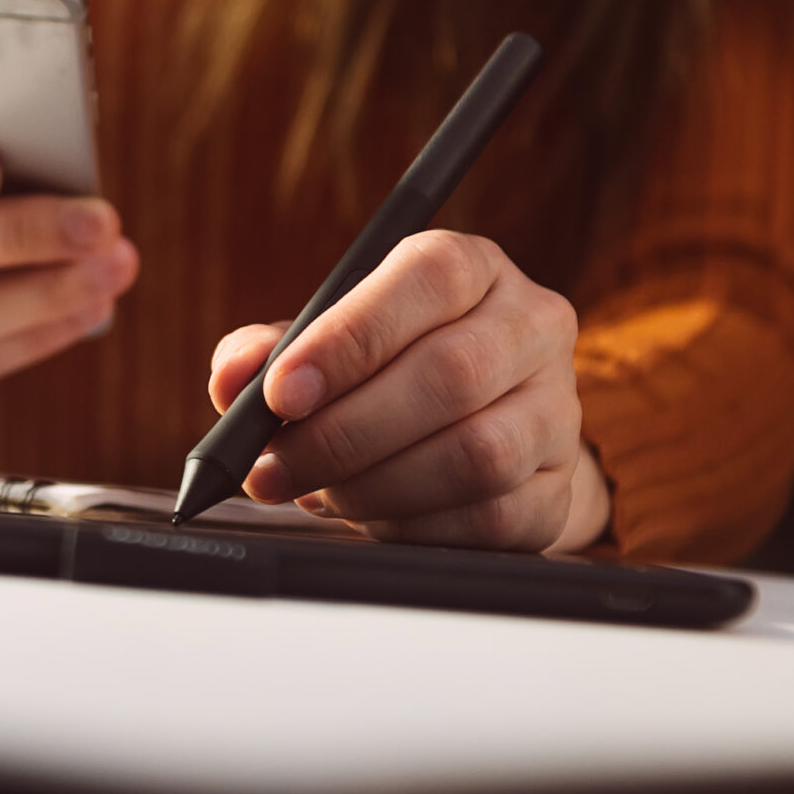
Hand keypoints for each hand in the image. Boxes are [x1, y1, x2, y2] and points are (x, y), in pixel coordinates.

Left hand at [205, 231, 609, 552]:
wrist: (477, 431)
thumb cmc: (389, 374)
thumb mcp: (327, 344)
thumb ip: (272, 352)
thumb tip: (234, 378)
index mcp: (473, 268)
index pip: (429, 278)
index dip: (351, 337)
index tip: (281, 393)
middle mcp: (532, 325)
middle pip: (450, 374)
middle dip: (343, 433)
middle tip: (274, 468)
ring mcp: (557, 409)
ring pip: (476, 453)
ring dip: (375, 486)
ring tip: (319, 493)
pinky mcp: (559, 487)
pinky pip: (490, 516)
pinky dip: (413, 525)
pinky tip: (373, 517)